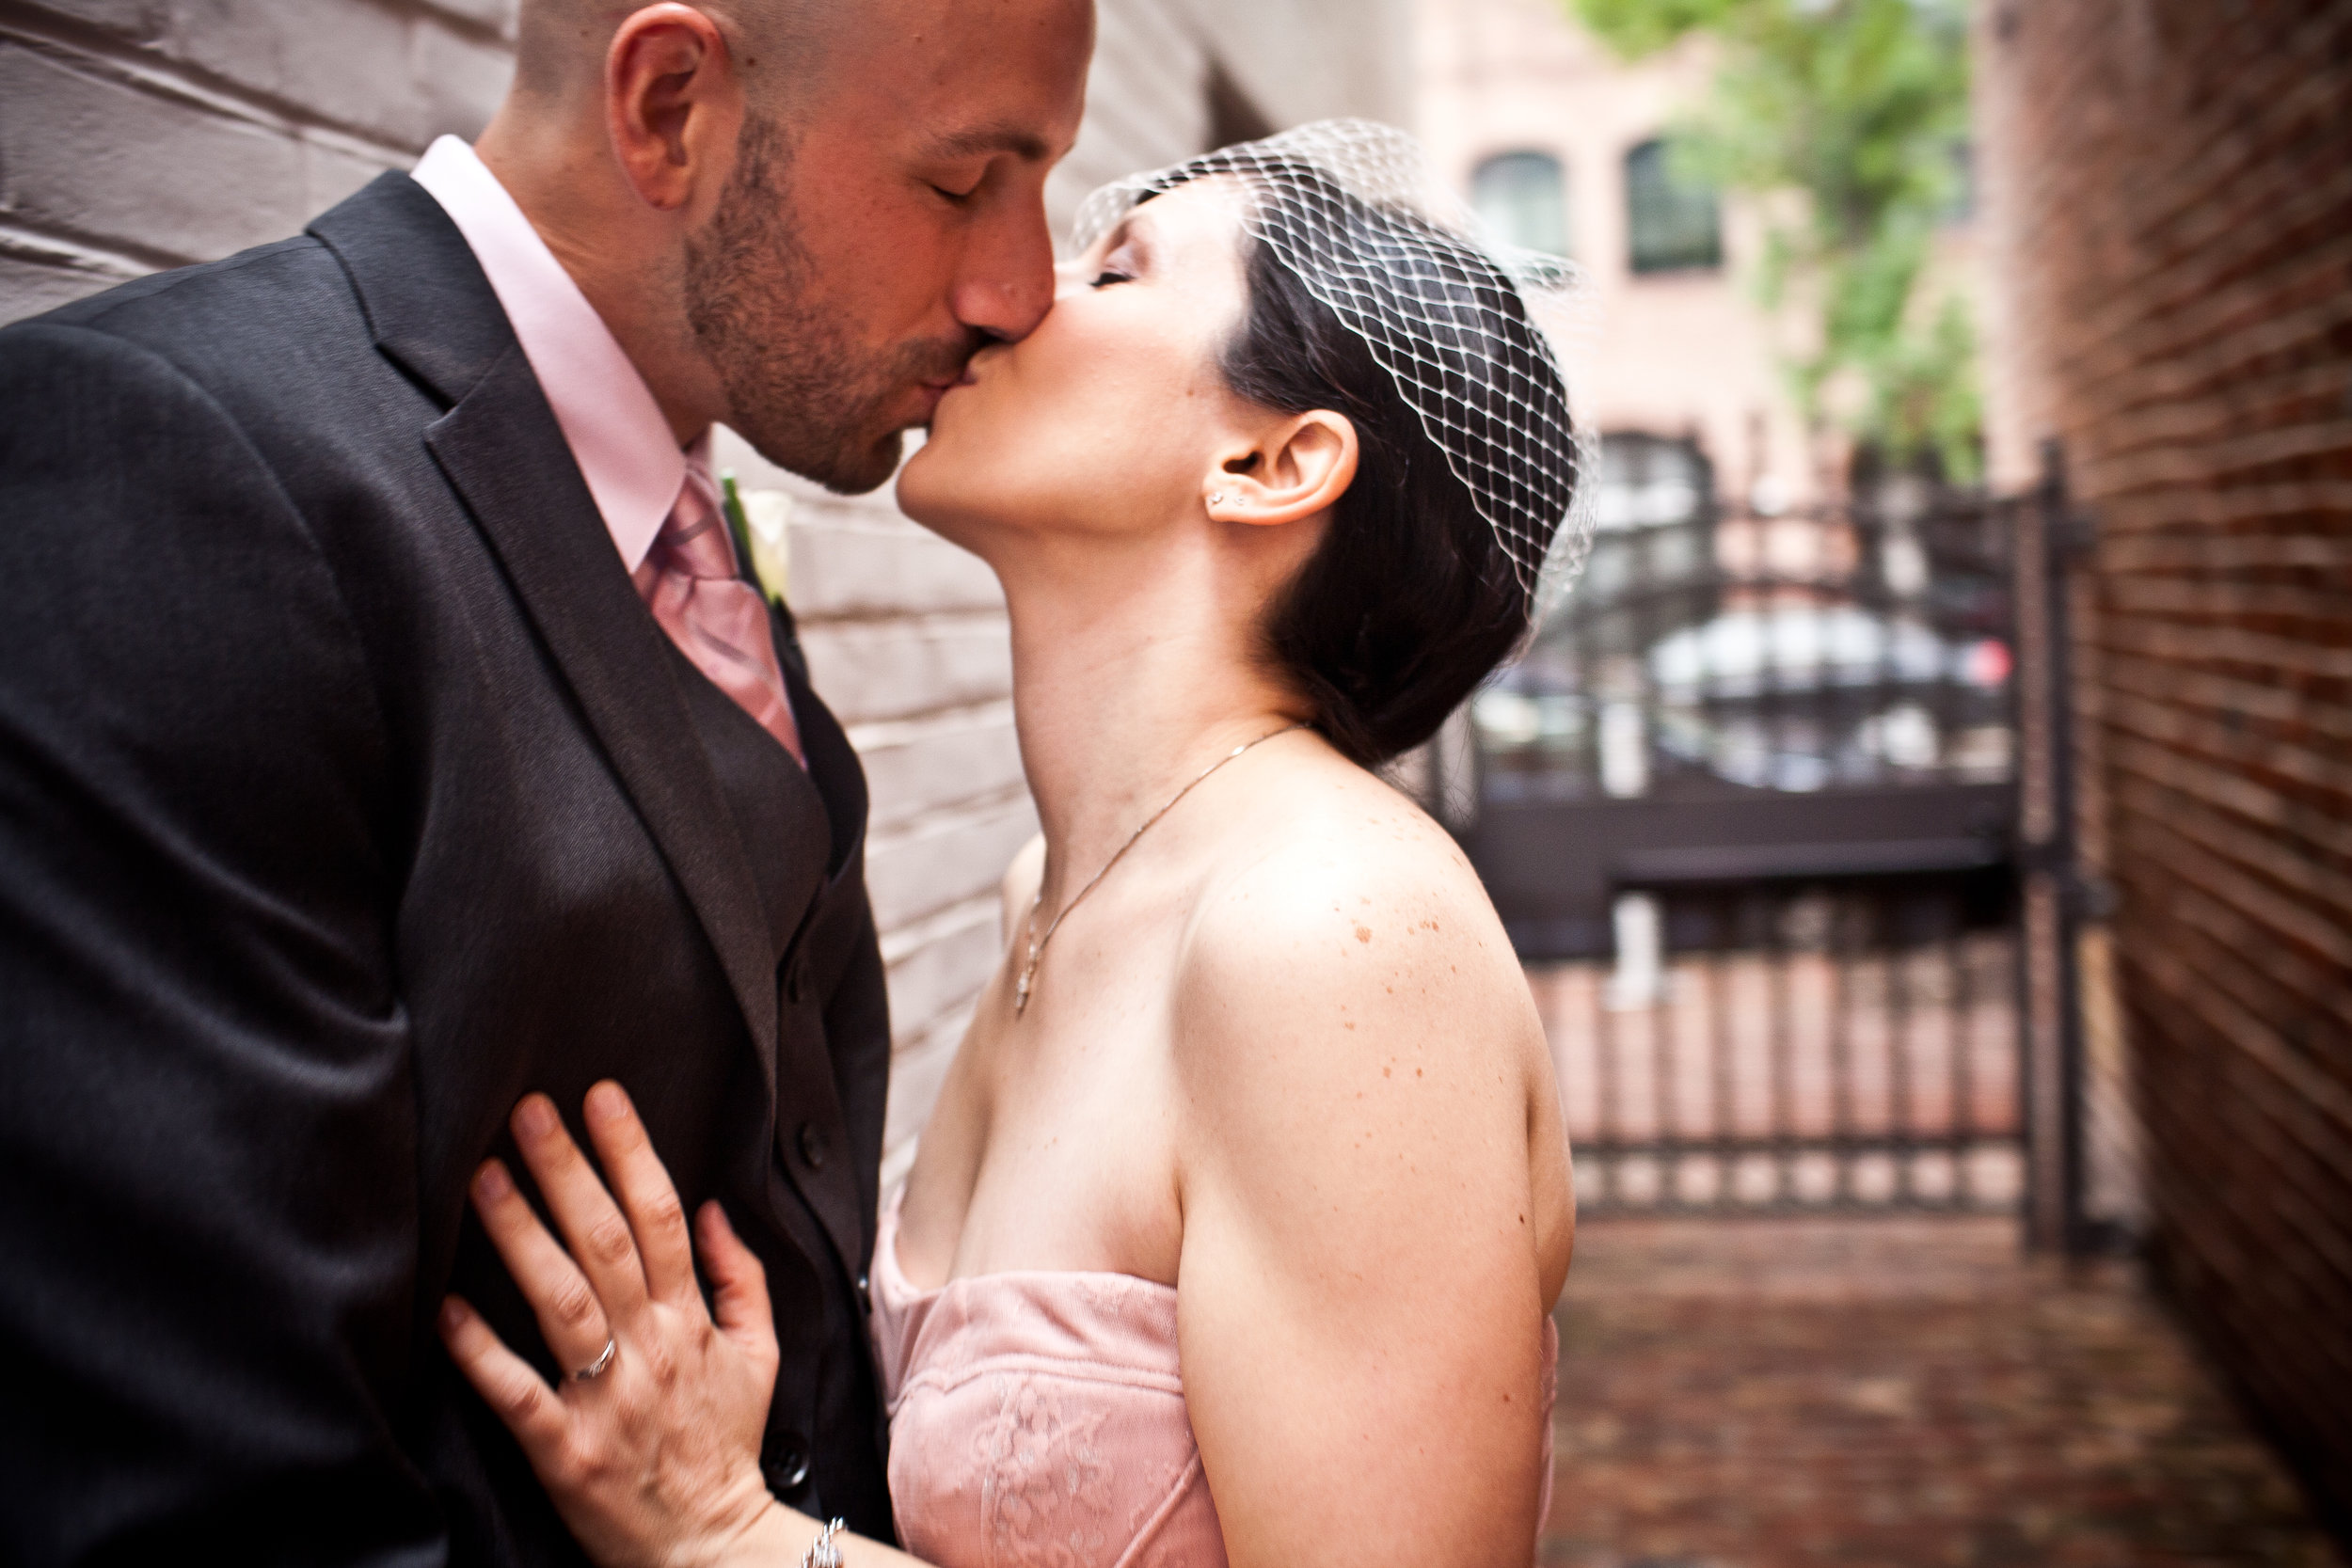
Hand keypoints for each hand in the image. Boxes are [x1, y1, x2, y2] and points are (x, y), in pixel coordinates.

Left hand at [439, 1083, 781, 1567]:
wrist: (711, 1546)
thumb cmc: (727, 1444)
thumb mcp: (761, 1354)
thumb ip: (739, 1277)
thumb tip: (712, 1209)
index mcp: (691, 1322)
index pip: (662, 1217)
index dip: (631, 1152)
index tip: (600, 1097)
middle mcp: (650, 1350)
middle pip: (606, 1243)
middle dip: (566, 1171)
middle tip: (525, 1112)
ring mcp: (606, 1400)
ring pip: (562, 1302)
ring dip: (520, 1236)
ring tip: (484, 1180)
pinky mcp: (563, 1452)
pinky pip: (518, 1393)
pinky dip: (482, 1351)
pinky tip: (448, 1306)